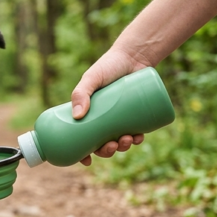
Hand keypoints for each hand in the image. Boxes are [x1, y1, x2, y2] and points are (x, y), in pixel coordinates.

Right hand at [70, 47, 146, 165]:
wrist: (134, 56)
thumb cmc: (109, 66)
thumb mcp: (92, 78)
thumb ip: (81, 92)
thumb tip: (77, 116)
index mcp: (90, 114)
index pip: (82, 138)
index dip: (83, 153)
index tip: (86, 161)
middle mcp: (104, 118)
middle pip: (103, 143)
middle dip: (107, 151)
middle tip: (112, 146)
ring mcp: (121, 117)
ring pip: (120, 140)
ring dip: (123, 147)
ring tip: (127, 140)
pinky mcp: (137, 114)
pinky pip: (137, 131)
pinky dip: (137, 138)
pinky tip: (139, 138)